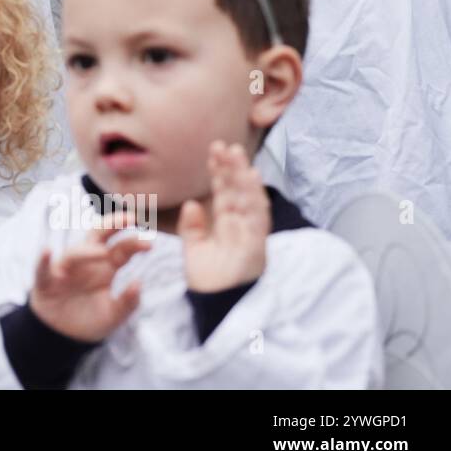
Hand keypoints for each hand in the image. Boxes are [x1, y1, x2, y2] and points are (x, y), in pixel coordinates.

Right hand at [28, 214, 150, 342]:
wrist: (65, 336)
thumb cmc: (91, 319)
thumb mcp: (114, 315)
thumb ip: (128, 302)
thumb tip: (138, 283)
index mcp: (106, 268)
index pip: (121, 249)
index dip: (134, 244)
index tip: (149, 243)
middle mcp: (87, 263)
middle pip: (98, 236)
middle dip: (112, 224)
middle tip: (130, 218)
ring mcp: (66, 269)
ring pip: (75, 253)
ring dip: (88, 251)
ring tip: (103, 253)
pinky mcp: (46, 281)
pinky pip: (42, 268)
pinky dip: (43, 259)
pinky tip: (46, 251)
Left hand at [181, 142, 269, 292]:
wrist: (213, 306)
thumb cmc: (208, 279)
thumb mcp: (194, 249)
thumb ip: (192, 227)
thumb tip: (192, 204)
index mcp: (228, 225)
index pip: (224, 193)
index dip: (220, 172)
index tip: (214, 150)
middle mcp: (241, 227)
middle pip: (238, 192)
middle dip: (232, 168)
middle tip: (223, 144)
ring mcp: (250, 236)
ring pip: (250, 201)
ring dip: (244, 177)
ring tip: (236, 155)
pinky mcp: (256, 247)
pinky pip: (257, 221)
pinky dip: (255, 200)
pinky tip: (252, 181)